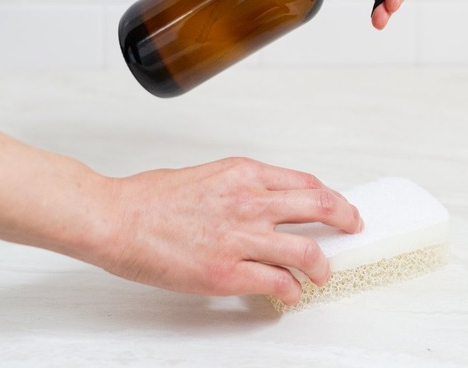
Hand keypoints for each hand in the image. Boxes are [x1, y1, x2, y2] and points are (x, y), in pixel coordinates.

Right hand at [101, 157, 362, 305]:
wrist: (115, 218)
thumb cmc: (151, 198)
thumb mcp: (209, 175)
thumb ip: (243, 187)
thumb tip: (267, 202)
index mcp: (246, 174)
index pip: (306, 183)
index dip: (331, 197)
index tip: (337, 206)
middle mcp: (251, 201)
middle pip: (320, 206)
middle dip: (345, 219)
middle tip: (352, 228)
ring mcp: (241, 238)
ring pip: (308, 251)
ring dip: (323, 266)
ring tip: (323, 274)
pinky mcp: (227, 272)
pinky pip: (278, 283)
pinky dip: (291, 291)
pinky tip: (289, 293)